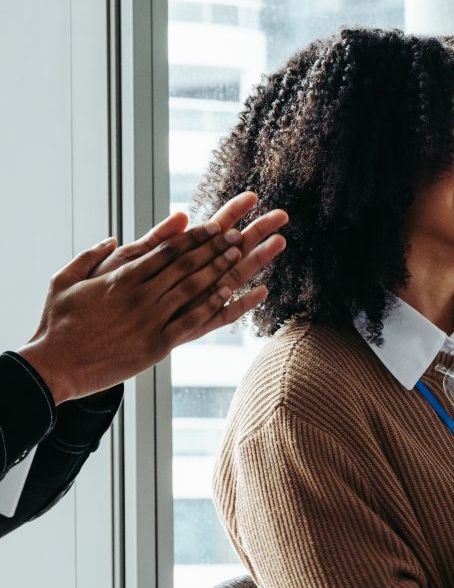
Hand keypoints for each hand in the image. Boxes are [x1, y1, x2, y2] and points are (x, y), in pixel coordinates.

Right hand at [17, 191, 287, 401]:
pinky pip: (202, 322)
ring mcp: (155, 320)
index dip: (201, 234)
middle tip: (257, 226)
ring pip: (203, 288)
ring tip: (265, 249)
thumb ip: (95, 256)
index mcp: (123, 276)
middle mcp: (144, 295)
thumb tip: (116, 236)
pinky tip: (255, 294)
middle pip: (194, 263)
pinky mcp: (162, 345)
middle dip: (228, 243)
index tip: (226, 222)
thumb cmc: (58, 322)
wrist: (54, 366)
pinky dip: (229, 307)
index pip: (170, 249)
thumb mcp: (67, 280)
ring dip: (235, 267)